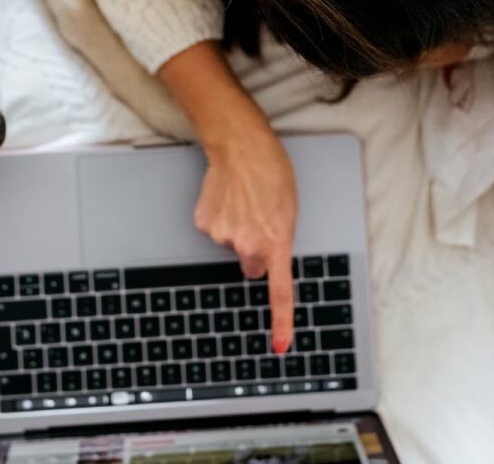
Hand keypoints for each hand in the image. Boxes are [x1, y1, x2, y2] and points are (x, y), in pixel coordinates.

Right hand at [197, 130, 297, 353]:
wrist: (241, 147)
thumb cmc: (272, 173)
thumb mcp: (288, 211)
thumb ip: (277, 240)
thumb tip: (260, 257)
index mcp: (276, 243)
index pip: (279, 292)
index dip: (280, 322)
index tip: (280, 346)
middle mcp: (248, 246)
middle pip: (251, 264)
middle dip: (254, 251)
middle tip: (259, 222)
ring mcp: (223, 237)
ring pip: (231, 245)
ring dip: (238, 228)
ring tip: (244, 201)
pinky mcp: (204, 225)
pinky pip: (214, 230)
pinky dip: (220, 218)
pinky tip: (226, 198)